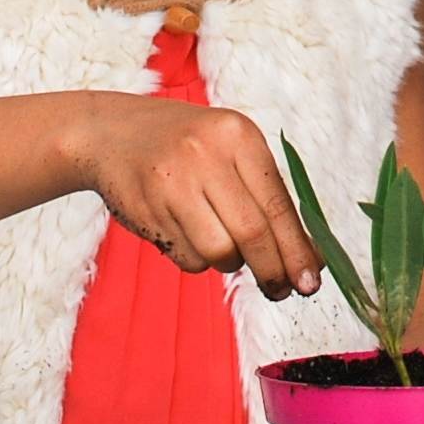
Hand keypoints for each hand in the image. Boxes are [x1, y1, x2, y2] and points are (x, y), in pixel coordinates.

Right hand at [74, 98, 321, 300]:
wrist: (112, 134)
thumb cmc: (187, 147)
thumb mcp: (230, 150)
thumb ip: (266, 196)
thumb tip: (306, 257)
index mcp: (237, 135)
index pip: (278, 204)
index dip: (297, 249)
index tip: (311, 280)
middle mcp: (205, 154)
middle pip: (252, 233)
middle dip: (272, 270)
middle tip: (281, 290)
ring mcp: (172, 182)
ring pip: (219, 251)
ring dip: (229, 262)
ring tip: (220, 242)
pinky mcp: (146, 210)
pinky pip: (187, 258)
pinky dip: (197, 258)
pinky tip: (186, 231)